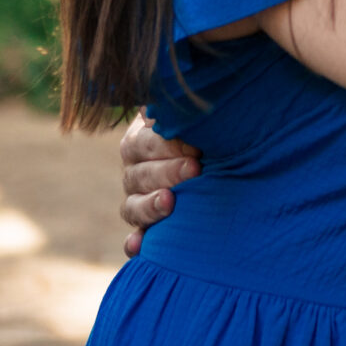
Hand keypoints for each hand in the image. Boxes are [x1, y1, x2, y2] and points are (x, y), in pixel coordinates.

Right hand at [117, 112, 200, 257]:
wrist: (212, 159)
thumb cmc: (205, 131)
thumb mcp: (193, 118)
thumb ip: (180, 110)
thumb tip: (174, 98)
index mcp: (140, 141)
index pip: (144, 143)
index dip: (168, 144)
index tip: (196, 147)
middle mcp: (134, 171)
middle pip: (140, 174)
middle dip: (168, 171)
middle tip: (195, 168)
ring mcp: (136, 200)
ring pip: (132, 207)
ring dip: (150, 206)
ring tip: (170, 202)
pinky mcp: (144, 227)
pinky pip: (133, 239)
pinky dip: (135, 243)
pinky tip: (139, 247)